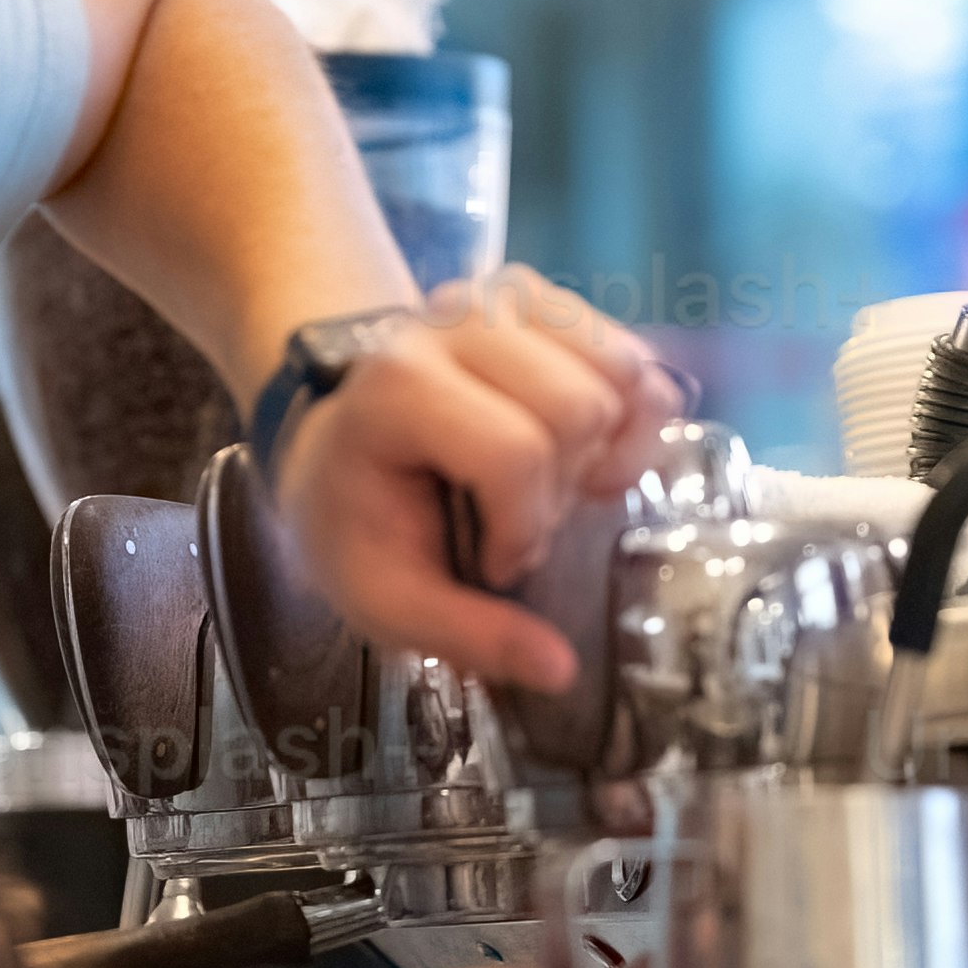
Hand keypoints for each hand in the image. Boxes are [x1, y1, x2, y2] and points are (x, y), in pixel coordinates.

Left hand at [269, 273, 672, 695]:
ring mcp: (502, 297)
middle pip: (579, 409)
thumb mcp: (384, 596)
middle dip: (564, 485)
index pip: (514, 452)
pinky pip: (633, 358)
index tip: (493, 558)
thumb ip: (466, 634)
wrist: (335, 436)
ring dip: (603, 448)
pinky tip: (581, 450)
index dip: (522, 525)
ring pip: (622, 375)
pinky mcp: (543, 297)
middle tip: (519, 516)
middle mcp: (453, 322)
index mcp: (398, 388)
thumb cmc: (357, 516)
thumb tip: (558, 670)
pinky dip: (629, 415)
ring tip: (551, 480)